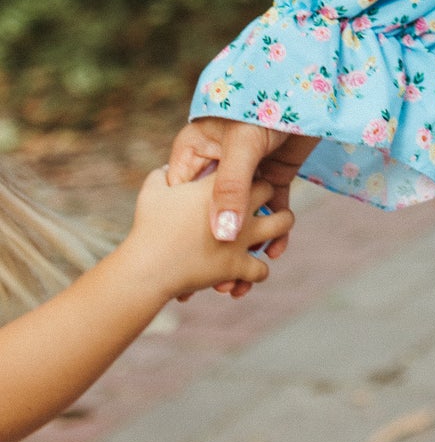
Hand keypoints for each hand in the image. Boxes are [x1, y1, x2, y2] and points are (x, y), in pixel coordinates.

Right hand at [121, 168, 293, 300]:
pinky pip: (261, 267)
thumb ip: (163, 175)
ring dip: (275, 231)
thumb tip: (167, 171)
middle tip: (247, 210)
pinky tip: (249, 270)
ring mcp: (243, 235)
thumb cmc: (148, 227)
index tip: (232, 184)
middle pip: (263, 192)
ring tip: (262, 239)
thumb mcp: (153, 191)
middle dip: (260, 198)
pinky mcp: (240, 264)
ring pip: (280, 224)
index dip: (239, 174)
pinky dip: (257, 270)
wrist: (149, 268)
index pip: (239, 170)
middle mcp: (237, 205)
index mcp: (217, 183)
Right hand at [169, 118, 318, 296]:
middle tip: (213, 287)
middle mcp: (218, 166)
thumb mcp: (242, 147)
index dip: (180, 235)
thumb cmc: (264, 106)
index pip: (182, 198)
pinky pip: (268, 213)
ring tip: (238, 284)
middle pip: (211, 215)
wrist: (309, 86)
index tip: (181, 269)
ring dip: (242, 252)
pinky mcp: (273, 178)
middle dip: (212, 252)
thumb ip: (231, 189)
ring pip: (241, 220)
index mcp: (196, 152)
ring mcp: (247, 173)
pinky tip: (274, 256)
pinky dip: (272, 237)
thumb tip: (224, 235)